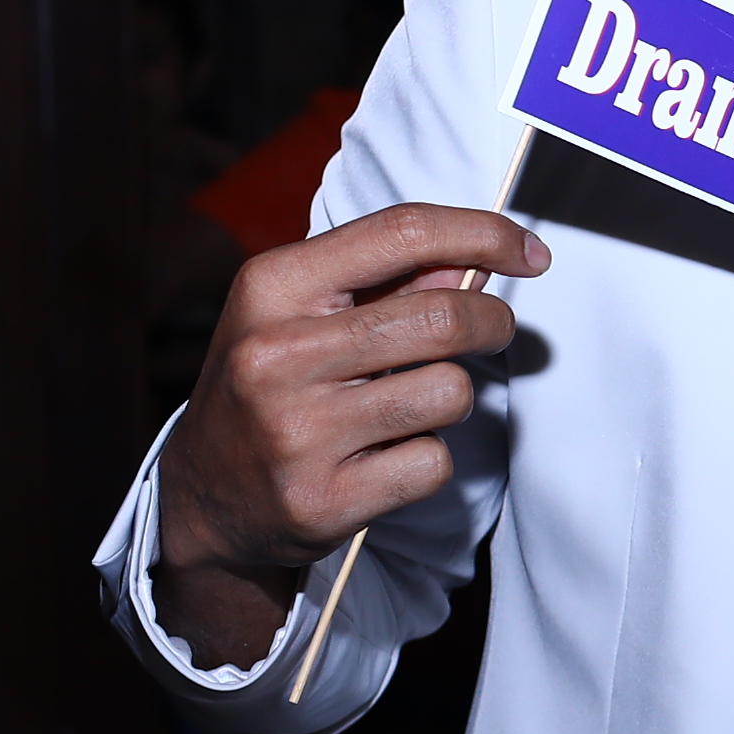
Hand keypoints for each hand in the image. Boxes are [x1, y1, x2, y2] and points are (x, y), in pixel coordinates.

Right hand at [153, 204, 547, 667]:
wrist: (203, 498)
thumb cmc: (269, 387)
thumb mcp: (301, 314)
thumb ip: (385, 281)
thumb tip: (474, 258)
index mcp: (270, 287)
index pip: (402, 233)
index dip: (483, 235)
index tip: (530, 251)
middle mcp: (276, 355)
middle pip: (442, 318)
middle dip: (491, 322)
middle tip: (493, 331)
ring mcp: (298, 432)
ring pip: (450, 393)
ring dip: (452, 397)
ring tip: (410, 404)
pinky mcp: (324, 499)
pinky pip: (434, 463)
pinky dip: (427, 459)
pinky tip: (384, 458)